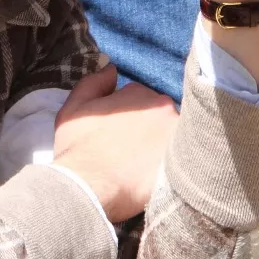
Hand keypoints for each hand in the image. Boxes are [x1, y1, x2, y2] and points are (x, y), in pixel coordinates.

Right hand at [53, 65, 177, 221]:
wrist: (90, 189)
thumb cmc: (78, 149)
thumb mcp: (73, 108)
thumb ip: (94, 83)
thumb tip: (112, 69)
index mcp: (141, 93)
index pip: (141, 98)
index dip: (128, 115)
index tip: (118, 133)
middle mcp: (166, 107)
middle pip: (160, 115)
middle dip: (148, 129)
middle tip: (131, 151)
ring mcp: (178, 135)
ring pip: (173, 136)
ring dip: (161, 146)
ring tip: (142, 166)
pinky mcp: (185, 163)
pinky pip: (182, 160)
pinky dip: (172, 165)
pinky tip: (154, 176)